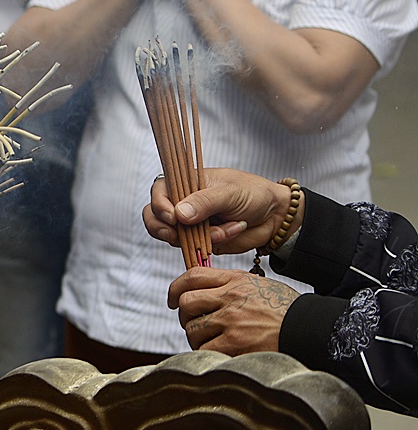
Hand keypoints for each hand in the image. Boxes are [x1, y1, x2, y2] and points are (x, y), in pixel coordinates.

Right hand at [145, 167, 293, 255]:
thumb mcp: (229, 192)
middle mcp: (183, 202)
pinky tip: (230, 232)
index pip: (159, 191)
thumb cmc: (253, 194)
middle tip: (176, 235)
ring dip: (196, 237)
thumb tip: (178, 214)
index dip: (159, 205)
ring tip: (224, 230)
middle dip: (163, 228)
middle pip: (155, 216)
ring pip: (173, 236)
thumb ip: (204, 202)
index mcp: (186, 182)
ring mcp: (190, 223)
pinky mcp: (200, 240)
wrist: (275, 216)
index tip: (172, 217)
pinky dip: (211, 244)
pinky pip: (194, 247)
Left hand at [169, 266, 295, 353]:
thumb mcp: (259, 285)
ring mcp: (232, 321)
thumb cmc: (286, 310)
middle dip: (185, 316)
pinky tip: (218, 352)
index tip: (173, 300)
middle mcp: (230, 298)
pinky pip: (204, 348)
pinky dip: (206, 352)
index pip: (192, 276)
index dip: (176, 288)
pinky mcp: (235, 344)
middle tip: (195, 325)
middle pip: (186, 302)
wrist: (312, 329)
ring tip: (211, 341)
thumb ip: (230, 285)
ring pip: (193, 328)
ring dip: (197, 337)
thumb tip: (202, 291)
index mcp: (235, 280)